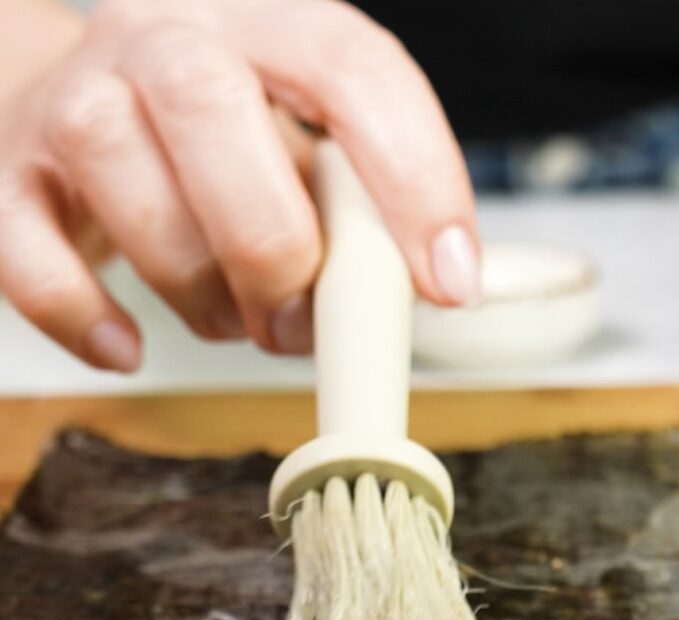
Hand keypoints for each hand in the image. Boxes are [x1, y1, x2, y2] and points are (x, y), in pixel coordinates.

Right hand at [0, 0, 478, 369]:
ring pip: (128, 184)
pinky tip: (126, 344)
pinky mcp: (9, 177)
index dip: (415, 178)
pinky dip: (86, 318)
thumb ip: (367, 207)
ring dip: (198, 290)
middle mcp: (161, 39)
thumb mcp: (305, 149)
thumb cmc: (218, 146)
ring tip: (232, 320)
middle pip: (212, 109)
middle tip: (299, 323)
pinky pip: (31, 258)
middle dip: (274, 247)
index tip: (450, 282)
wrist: (71, 111)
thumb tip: (445, 287)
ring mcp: (73, 101)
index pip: (352, 70)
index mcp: (265, 23)